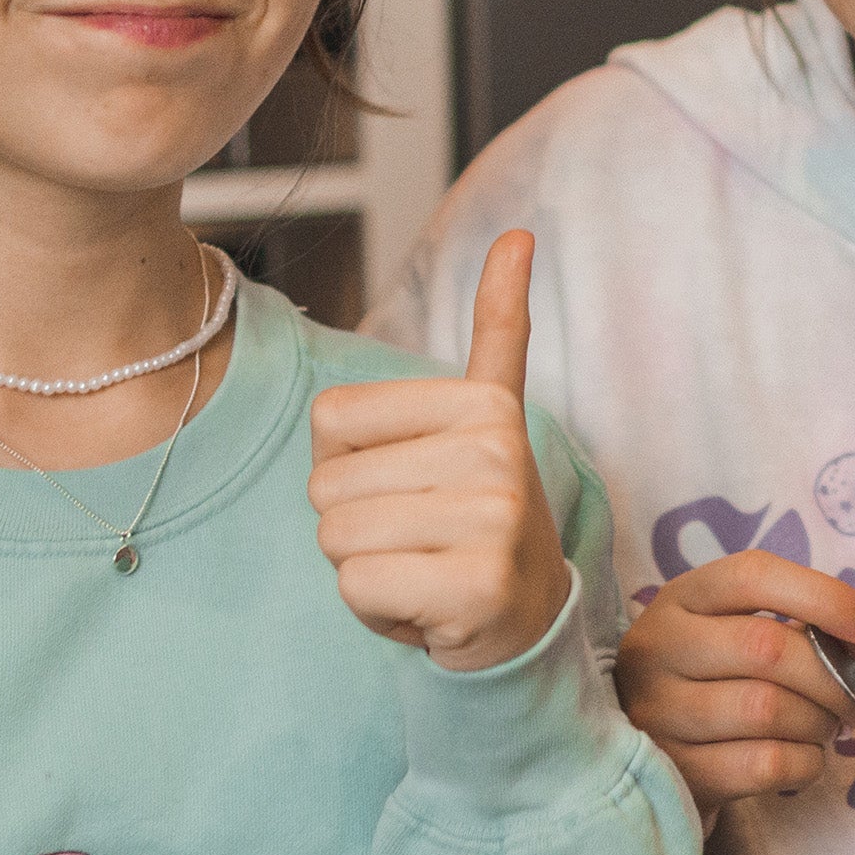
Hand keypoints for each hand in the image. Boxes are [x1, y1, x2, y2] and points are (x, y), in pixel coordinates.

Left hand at [309, 230, 573, 671]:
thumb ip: (499, 331)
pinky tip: (429, 612)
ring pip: (336, 538)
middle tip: (423, 542)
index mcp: (482, 403)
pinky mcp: (476, 586)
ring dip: (365, 571)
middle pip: (325, 487)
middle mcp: (495, 452)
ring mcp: (491, 519)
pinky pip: (356, 588)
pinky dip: (377, 614)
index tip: (415, 485)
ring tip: (426, 572)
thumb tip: (520, 233)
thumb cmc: (478, 518)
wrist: (528, 621)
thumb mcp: (484, 418)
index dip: (349, 466)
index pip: (328, 422)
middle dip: (357, 527)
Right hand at [614, 551, 854, 811]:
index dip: (826, 597)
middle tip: (853, 702)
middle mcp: (657, 648)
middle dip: (832, 679)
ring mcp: (657, 712)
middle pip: (767, 648)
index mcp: (681, 599)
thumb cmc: (717, 686)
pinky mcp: (674, 773)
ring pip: (768, 710)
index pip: (754, 575)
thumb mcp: (747, 635)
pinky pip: (765, 765)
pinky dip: (805, 764)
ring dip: (818, 724)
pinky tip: (802, 760)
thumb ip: (815, 621)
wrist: (657, 764)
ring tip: (821, 728)